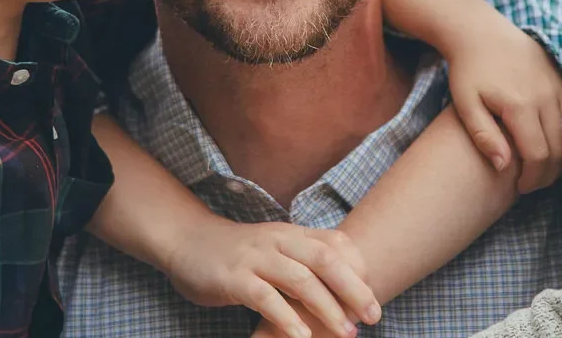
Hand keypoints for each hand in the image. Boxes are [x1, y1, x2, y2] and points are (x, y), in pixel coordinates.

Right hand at [163, 219, 380, 337]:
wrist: (187, 240)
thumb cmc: (238, 251)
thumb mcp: (275, 247)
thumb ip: (304, 260)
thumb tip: (344, 285)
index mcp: (291, 233)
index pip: (335, 244)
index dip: (359, 269)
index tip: (372, 298)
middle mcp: (277, 240)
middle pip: (325, 258)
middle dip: (354, 288)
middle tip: (373, 316)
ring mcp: (255, 257)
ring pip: (300, 278)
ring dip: (327, 307)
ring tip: (347, 332)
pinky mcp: (233, 278)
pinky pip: (265, 297)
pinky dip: (287, 317)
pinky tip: (302, 337)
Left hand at [446, 18, 561, 193]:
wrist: (479, 31)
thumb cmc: (467, 70)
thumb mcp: (465, 104)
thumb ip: (484, 136)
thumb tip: (503, 167)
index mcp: (520, 105)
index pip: (538, 156)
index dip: (532, 179)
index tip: (519, 188)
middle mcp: (544, 95)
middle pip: (559, 149)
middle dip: (547, 174)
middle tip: (530, 183)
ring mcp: (556, 85)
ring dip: (558, 157)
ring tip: (539, 168)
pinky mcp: (561, 78)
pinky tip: (548, 143)